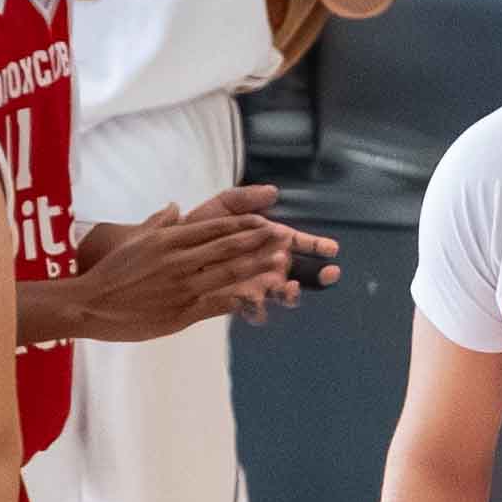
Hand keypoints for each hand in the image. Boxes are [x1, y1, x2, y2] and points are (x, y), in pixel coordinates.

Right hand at [79, 190, 329, 337]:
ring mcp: (182, 287)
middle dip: (260, 241)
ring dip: (258, 267)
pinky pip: (218, 304)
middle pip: (228, 248)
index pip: (215, 228)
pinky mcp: (182, 312)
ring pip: (229, 274)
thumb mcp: (134, 239)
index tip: (265, 220)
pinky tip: (262, 296)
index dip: (244, 225)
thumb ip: (159, 222)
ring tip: (282, 261)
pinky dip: (241, 299)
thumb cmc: (111, 271)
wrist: (91, 303)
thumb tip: (175, 207)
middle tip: (285, 235)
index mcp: (169, 240)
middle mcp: (179, 260)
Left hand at [196, 185, 340, 311]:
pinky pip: (252, 310)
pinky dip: (258, 308)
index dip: (316, 246)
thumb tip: (272, 191)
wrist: (169, 250)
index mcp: (268, 241)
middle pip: (299, 273)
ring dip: (291, 293)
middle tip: (330, 273)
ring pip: (280, 294)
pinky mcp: (236, 301)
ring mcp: (254, 284)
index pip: (298, 243)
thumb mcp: (222, 206)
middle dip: (318, 275)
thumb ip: (245, 199)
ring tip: (290, 288)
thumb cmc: (199, 226)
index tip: (331, 249)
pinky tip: (257, 301)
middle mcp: (266, 264)